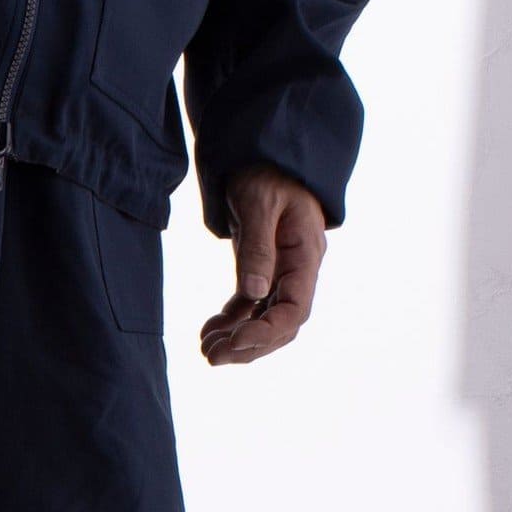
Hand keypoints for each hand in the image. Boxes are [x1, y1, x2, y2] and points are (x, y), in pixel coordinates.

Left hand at [200, 167, 327, 365]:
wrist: (264, 154)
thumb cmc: (266, 171)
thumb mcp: (258, 203)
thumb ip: (257, 248)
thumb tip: (254, 294)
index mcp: (305, 255)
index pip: (294, 309)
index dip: (267, 332)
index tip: (236, 342)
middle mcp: (298, 270)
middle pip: (281, 325)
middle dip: (248, 346)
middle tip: (212, 357)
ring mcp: (281, 273)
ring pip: (264, 320)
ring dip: (236, 339)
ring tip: (206, 349)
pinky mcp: (262, 271)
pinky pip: (249, 306)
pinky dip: (230, 322)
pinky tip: (208, 332)